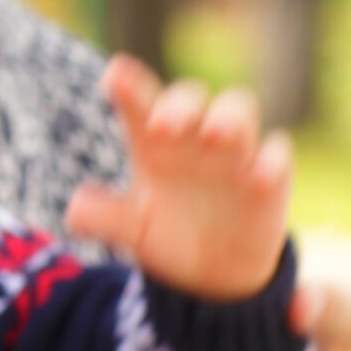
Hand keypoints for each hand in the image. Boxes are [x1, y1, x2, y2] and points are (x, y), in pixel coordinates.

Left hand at [64, 57, 291, 300]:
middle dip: (178, 105)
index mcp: (152, 141)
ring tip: (214, 135)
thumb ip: (104, 218)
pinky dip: (271, 160)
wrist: (213, 274)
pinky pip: (277, 154)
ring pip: (238, 110)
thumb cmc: (166, 234)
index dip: (128, 84)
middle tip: (161, 126)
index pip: (138, 102)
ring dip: (229, 117)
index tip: (115, 76)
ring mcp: (233, 153)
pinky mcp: (269, 177)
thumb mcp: (133, 229)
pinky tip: (258, 177)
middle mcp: (192, 137)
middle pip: (189, 98)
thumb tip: (73, 212)